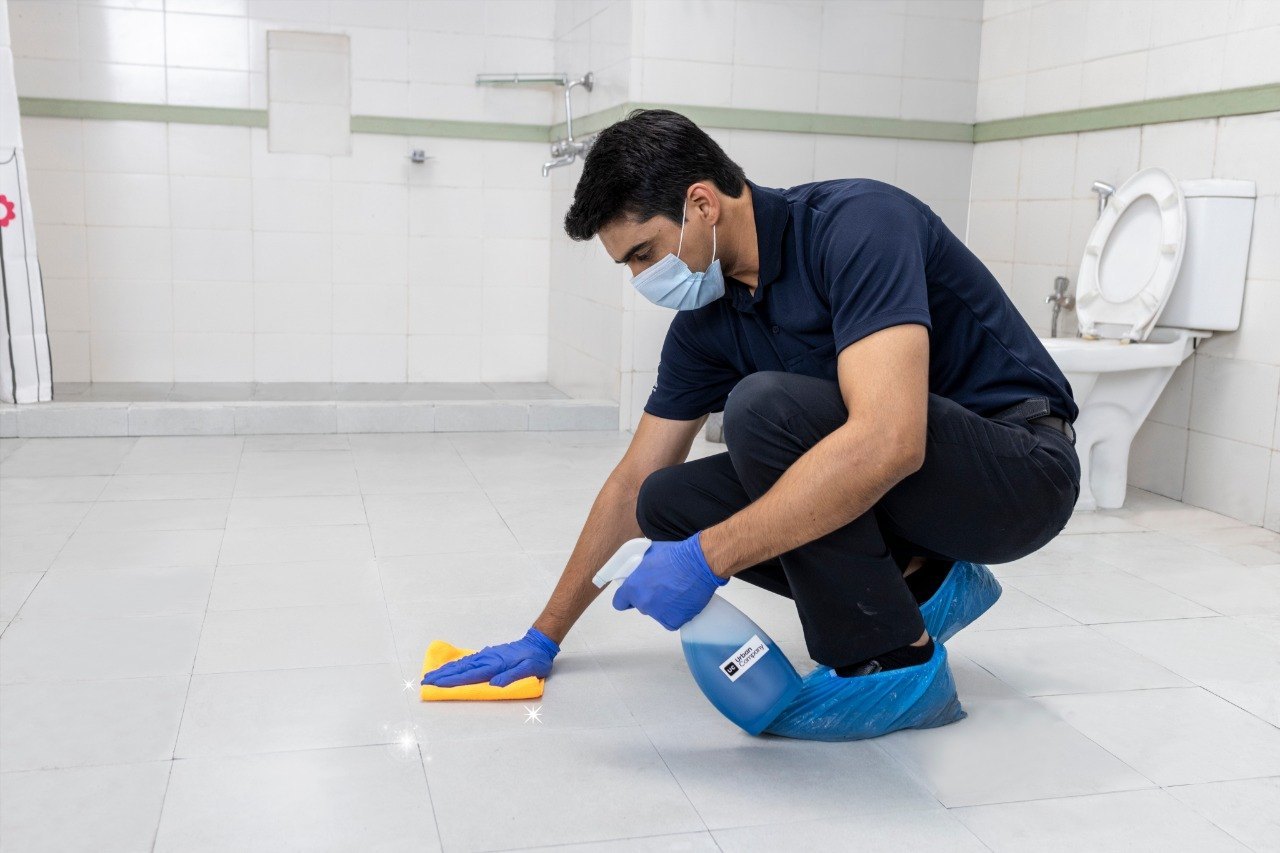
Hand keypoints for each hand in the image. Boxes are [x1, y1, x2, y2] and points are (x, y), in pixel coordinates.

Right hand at [420, 627, 559, 687]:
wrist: (538, 644)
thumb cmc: (535, 659)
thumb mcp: (529, 670)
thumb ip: (512, 677)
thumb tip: (494, 684)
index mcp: (495, 665)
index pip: (469, 675)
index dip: (452, 681)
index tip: (436, 684)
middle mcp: (488, 659)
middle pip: (461, 668)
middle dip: (442, 675)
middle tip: (425, 680)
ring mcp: (487, 655)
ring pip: (463, 663)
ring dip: (447, 669)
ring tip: (432, 674)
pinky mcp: (489, 655)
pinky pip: (469, 660)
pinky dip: (457, 664)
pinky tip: (451, 668)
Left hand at [612, 532, 727, 630]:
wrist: (700, 564)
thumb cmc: (677, 555)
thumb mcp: (650, 554)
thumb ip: (640, 567)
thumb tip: (640, 568)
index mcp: (633, 588)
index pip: (620, 602)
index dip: (626, 598)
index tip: (633, 594)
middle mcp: (644, 604)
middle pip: (641, 606)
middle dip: (649, 598)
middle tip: (663, 586)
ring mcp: (659, 614)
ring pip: (658, 613)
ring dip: (664, 605)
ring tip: (677, 590)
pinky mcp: (674, 621)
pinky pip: (672, 619)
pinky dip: (677, 612)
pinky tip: (683, 599)